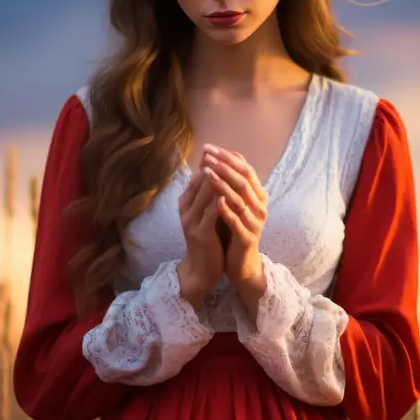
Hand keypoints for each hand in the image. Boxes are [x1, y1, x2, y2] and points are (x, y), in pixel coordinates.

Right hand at [177, 168, 224, 308]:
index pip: (200, 174)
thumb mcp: (209, 213)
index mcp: (187, 200)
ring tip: (234, 169)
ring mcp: (191, 219)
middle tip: (232, 154)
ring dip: (220, 181)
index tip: (229, 151)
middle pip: (202, 180)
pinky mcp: (200, 232)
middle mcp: (186, 207)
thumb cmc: (209, 238)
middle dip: (217, 166)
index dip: (214, 161)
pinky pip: (210, 214)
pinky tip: (231, 196)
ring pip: (206, 194)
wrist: (201, 269)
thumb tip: (222, 171)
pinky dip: (220, 203)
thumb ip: (212, 194)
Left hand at [201, 145, 267, 294]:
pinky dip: (227, 210)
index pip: (245, 170)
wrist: (242, 262)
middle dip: (224, 166)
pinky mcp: (248, 237)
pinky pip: (237, 221)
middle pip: (244, 181)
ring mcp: (255, 222)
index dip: (227, 158)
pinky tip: (216, 202)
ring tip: (208, 173)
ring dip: (223, 184)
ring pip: (240, 199)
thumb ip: (232, 183)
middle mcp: (260, 206)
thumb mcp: (235, 203)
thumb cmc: (236, 229)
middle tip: (207, 156)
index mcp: (258, 196)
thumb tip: (227, 156)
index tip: (209, 148)